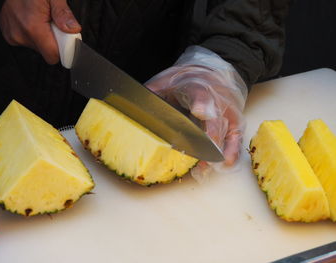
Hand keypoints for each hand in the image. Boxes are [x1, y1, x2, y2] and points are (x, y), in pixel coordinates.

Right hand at [0, 0, 80, 63]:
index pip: (53, 56)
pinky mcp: (9, 34)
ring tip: (41, 19)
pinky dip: (32, 34)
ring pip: (37, 47)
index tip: (66, 40)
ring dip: (43, 37)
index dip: (63, 50)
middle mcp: (21, 34)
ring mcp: (13, 35)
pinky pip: (27, 42)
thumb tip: (73, 29)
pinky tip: (32, 21)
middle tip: (53, 23)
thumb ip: (63, 14)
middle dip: (53, 41)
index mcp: (33, 27)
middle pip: (46, 52)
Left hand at [145, 46, 246, 171]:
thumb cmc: (188, 78)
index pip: (199, 93)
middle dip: (205, 139)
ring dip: (214, 152)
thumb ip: (153, 92)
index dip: (200, 102)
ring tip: (203, 169)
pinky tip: (224, 164)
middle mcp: (216, 99)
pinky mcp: (234, 121)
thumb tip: (132, 106)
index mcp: (196, 86)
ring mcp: (227, 111)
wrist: (215, 72)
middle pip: (214, 120)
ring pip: (224, 132)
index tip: (199, 111)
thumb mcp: (167, 79)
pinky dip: (232, 151)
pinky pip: (235, 137)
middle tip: (196, 156)